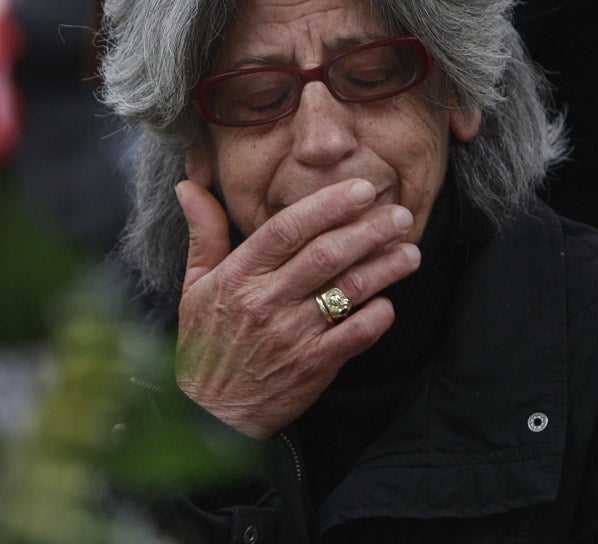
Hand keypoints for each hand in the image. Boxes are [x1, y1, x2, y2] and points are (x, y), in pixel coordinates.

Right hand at [174, 178, 420, 437]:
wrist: (210, 413)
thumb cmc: (205, 343)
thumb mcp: (194, 284)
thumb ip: (203, 232)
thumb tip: (187, 184)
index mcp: (238, 276)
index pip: (286, 229)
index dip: (328, 205)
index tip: (361, 189)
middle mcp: (265, 302)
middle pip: (325, 255)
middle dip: (368, 230)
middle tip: (398, 215)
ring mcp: (291, 335)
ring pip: (347, 291)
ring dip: (384, 269)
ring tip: (410, 252)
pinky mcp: (313, 367)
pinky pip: (356, 335)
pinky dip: (379, 316)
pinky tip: (389, 302)